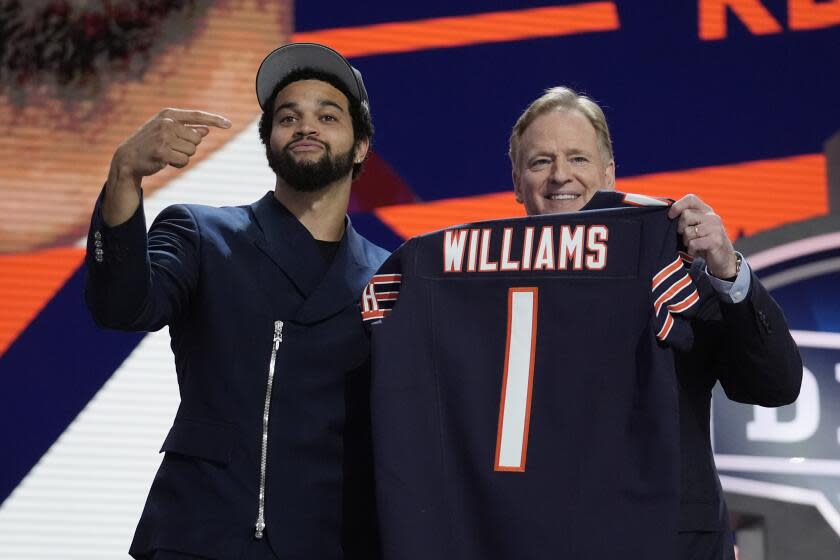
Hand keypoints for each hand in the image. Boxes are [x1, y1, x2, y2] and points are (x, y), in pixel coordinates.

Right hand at [103, 109, 230, 225]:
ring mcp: (164, 136)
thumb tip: (206, 130)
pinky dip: (178, 164)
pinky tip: (165, 161)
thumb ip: (186, 129)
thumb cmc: (150, 143)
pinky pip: (184, 161)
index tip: (229, 124)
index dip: (214, 120)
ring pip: (192, 151)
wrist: (127, 157)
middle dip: (188, 147)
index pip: (197, 115)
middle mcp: (167, 123)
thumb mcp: (167, 131)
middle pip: (197, 139)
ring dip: (182, 156)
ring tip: (167, 154)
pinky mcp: (162, 151)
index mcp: (168, 114)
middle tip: (171, 148)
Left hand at [668, 194, 737, 278]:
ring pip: (688, 231)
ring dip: (686, 242)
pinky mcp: (716, 241)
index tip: (670, 216)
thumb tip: (667, 216)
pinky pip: (693, 244)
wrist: (722, 259)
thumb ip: (686, 219)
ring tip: (693, 245)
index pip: (691, 199)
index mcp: (706, 210)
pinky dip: (691, 251)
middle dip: (680, 229)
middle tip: (686, 237)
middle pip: (686, 215)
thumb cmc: (703, 242)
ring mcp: (715, 228)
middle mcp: (712, 217)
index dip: (677, 206)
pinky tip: (696, 252)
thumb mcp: (696, 227)